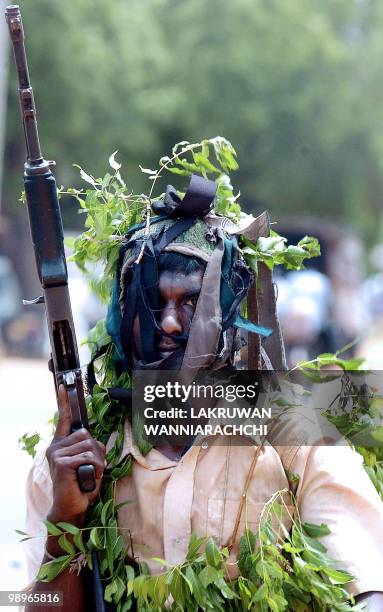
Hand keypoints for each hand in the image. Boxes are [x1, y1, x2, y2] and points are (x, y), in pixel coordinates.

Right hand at [46, 385, 105, 526]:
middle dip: (97, 452)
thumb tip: (95, 442)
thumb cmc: (82, 486)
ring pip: (90, 447)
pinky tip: (87, 479)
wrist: (72, 508)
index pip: (63, 419)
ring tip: (89, 476)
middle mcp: (55, 447)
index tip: (63, 385)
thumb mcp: (88, 463)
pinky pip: (89, 458)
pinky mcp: (61, 463)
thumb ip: (90, 449)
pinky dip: (95, 469)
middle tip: (92, 469)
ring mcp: (56, 454)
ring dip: (97, 463)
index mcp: (61, 445)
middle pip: (87, 435)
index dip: (64, 402)